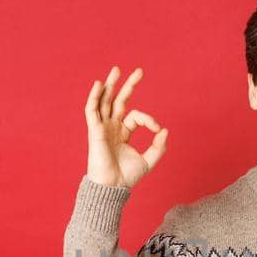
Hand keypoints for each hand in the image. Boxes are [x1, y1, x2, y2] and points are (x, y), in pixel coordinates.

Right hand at [83, 65, 167, 187]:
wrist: (113, 187)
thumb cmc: (127, 177)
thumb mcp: (148, 161)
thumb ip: (158, 146)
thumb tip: (165, 130)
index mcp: (122, 133)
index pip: (136, 116)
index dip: (149, 119)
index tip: (157, 128)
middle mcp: (111, 127)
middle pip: (118, 101)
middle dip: (128, 85)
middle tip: (140, 71)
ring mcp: (102, 127)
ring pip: (104, 101)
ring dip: (110, 85)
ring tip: (117, 69)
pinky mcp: (94, 130)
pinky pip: (91, 110)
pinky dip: (93, 97)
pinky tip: (99, 84)